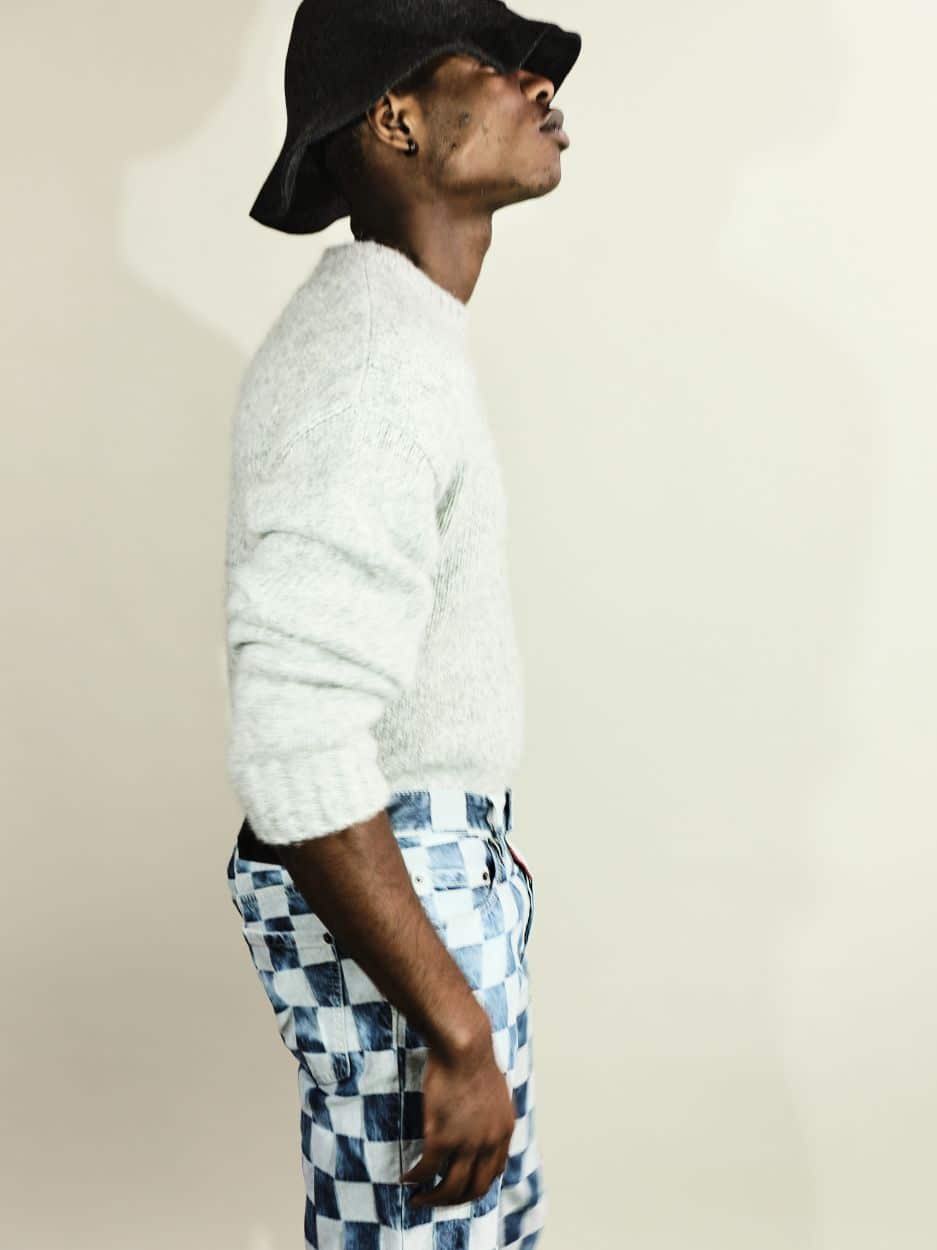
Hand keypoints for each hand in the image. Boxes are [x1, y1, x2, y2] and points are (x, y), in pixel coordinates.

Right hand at [401, 1035, 516, 1207]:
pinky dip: (416, 1178)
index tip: (460, 1187)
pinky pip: (427, 1169)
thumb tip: (480, 1124)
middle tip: (436, 1200)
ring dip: (433, 1198)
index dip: (476, 1185)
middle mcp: (490, 1142)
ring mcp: (467, 1142)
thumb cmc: (474, 1058)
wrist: (464, 1044)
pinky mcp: (443, 1136)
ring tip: (419, 1198)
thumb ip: (490, 1115)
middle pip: (475, 1188)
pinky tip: (407, 1178)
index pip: (495, 1173)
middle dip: (454, 1200)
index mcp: (504, 1131)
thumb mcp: (495, 1091)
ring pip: (451, 1187)